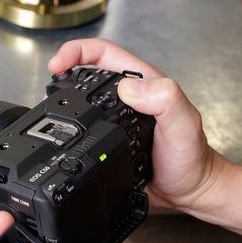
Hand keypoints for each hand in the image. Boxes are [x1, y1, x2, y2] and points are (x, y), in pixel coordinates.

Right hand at [49, 39, 241, 242]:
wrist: (190, 190)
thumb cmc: (191, 157)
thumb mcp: (183, 124)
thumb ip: (164, 99)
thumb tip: (127, 88)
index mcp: (144, 83)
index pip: (104, 53)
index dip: (77, 52)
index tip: (59, 64)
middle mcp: (130, 96)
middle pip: (89, 70)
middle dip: (65, 67)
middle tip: (50, 78)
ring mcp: (119, 117)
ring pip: (85, 98)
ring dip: (65, 95)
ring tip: (51, 100)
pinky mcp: (112, 138)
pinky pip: (87, 125)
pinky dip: (72, 124)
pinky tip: (65, 131)